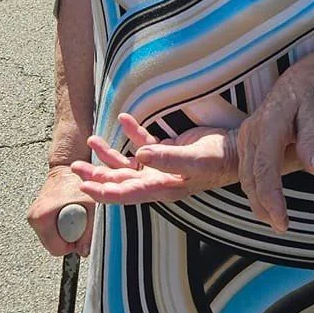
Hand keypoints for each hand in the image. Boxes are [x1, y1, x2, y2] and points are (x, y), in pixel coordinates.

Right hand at [27, 163, 95, 258]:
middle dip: (67, 239)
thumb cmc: (78, 183)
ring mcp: (33, 216)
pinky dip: (60, 227)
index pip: (56, 249)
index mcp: (42, 217)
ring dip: (64, 233)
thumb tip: (84, 251)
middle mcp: (34, 217)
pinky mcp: (36, 215)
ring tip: (72, 216)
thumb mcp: (92, 207)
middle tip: (77, 222)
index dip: (71, 245)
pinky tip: (66, 214)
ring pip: (51, 239)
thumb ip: (90, 231)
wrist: (67, 169)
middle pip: (52, 245)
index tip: (79, 231)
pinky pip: (50, 231)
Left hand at [72, 112, 237, 205]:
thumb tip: (140, 156)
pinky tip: (123, 118)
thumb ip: (168, 158)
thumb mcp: (195, 160)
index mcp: (163, 188)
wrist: (238, 149)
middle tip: (75, 167)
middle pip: (121, 181)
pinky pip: (143, 142)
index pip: (128, 194)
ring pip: (127, 164)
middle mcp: (158, 180)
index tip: (85, 187)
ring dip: (108, 154)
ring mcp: (161, 166)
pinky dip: (132, 132)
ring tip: (91, 141)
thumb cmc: (219, 159)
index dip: (105, 193)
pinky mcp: (166, 150)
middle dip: (97, 175)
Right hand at [236, 71, 313, 233]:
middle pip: (251, 178)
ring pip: (245, 177)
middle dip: (263, 206)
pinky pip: (246, 171)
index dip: (272, 200)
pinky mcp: (247, 140)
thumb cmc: (311, 94)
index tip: (283, 223)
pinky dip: (255, 190)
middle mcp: (251, 131)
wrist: (300, 78)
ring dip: (257, 201)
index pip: (265, 171)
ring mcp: (246, 136)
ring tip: (276, 221)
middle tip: (282, 228)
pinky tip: (267, 204)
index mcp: (268, 125)